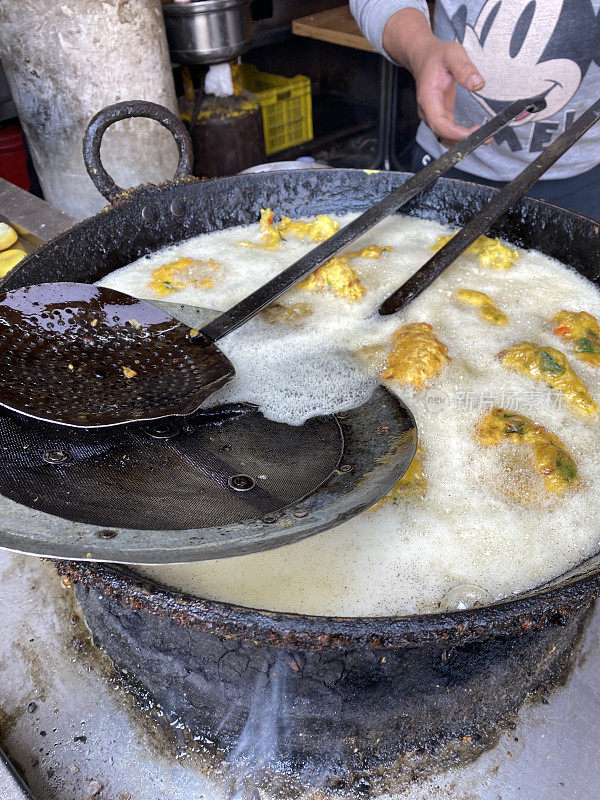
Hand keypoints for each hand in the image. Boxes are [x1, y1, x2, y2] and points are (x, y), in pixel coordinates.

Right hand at [382, 9, 484, 147]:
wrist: (423, 56)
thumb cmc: (436, 55)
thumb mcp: (453, 54)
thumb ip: (465, 69)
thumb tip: (478, 84)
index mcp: (428, 99)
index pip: (440, 124)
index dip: (456, 133)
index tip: (474, 134)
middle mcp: (428, 111)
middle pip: (443, 135)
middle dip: (464, 140)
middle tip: (486, 137)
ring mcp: (433, 115)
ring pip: (446, 137)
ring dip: (463, 141)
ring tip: (484, 137)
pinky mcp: (440, 115)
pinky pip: (449, 131)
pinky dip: (461, 136)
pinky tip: (476, 132)